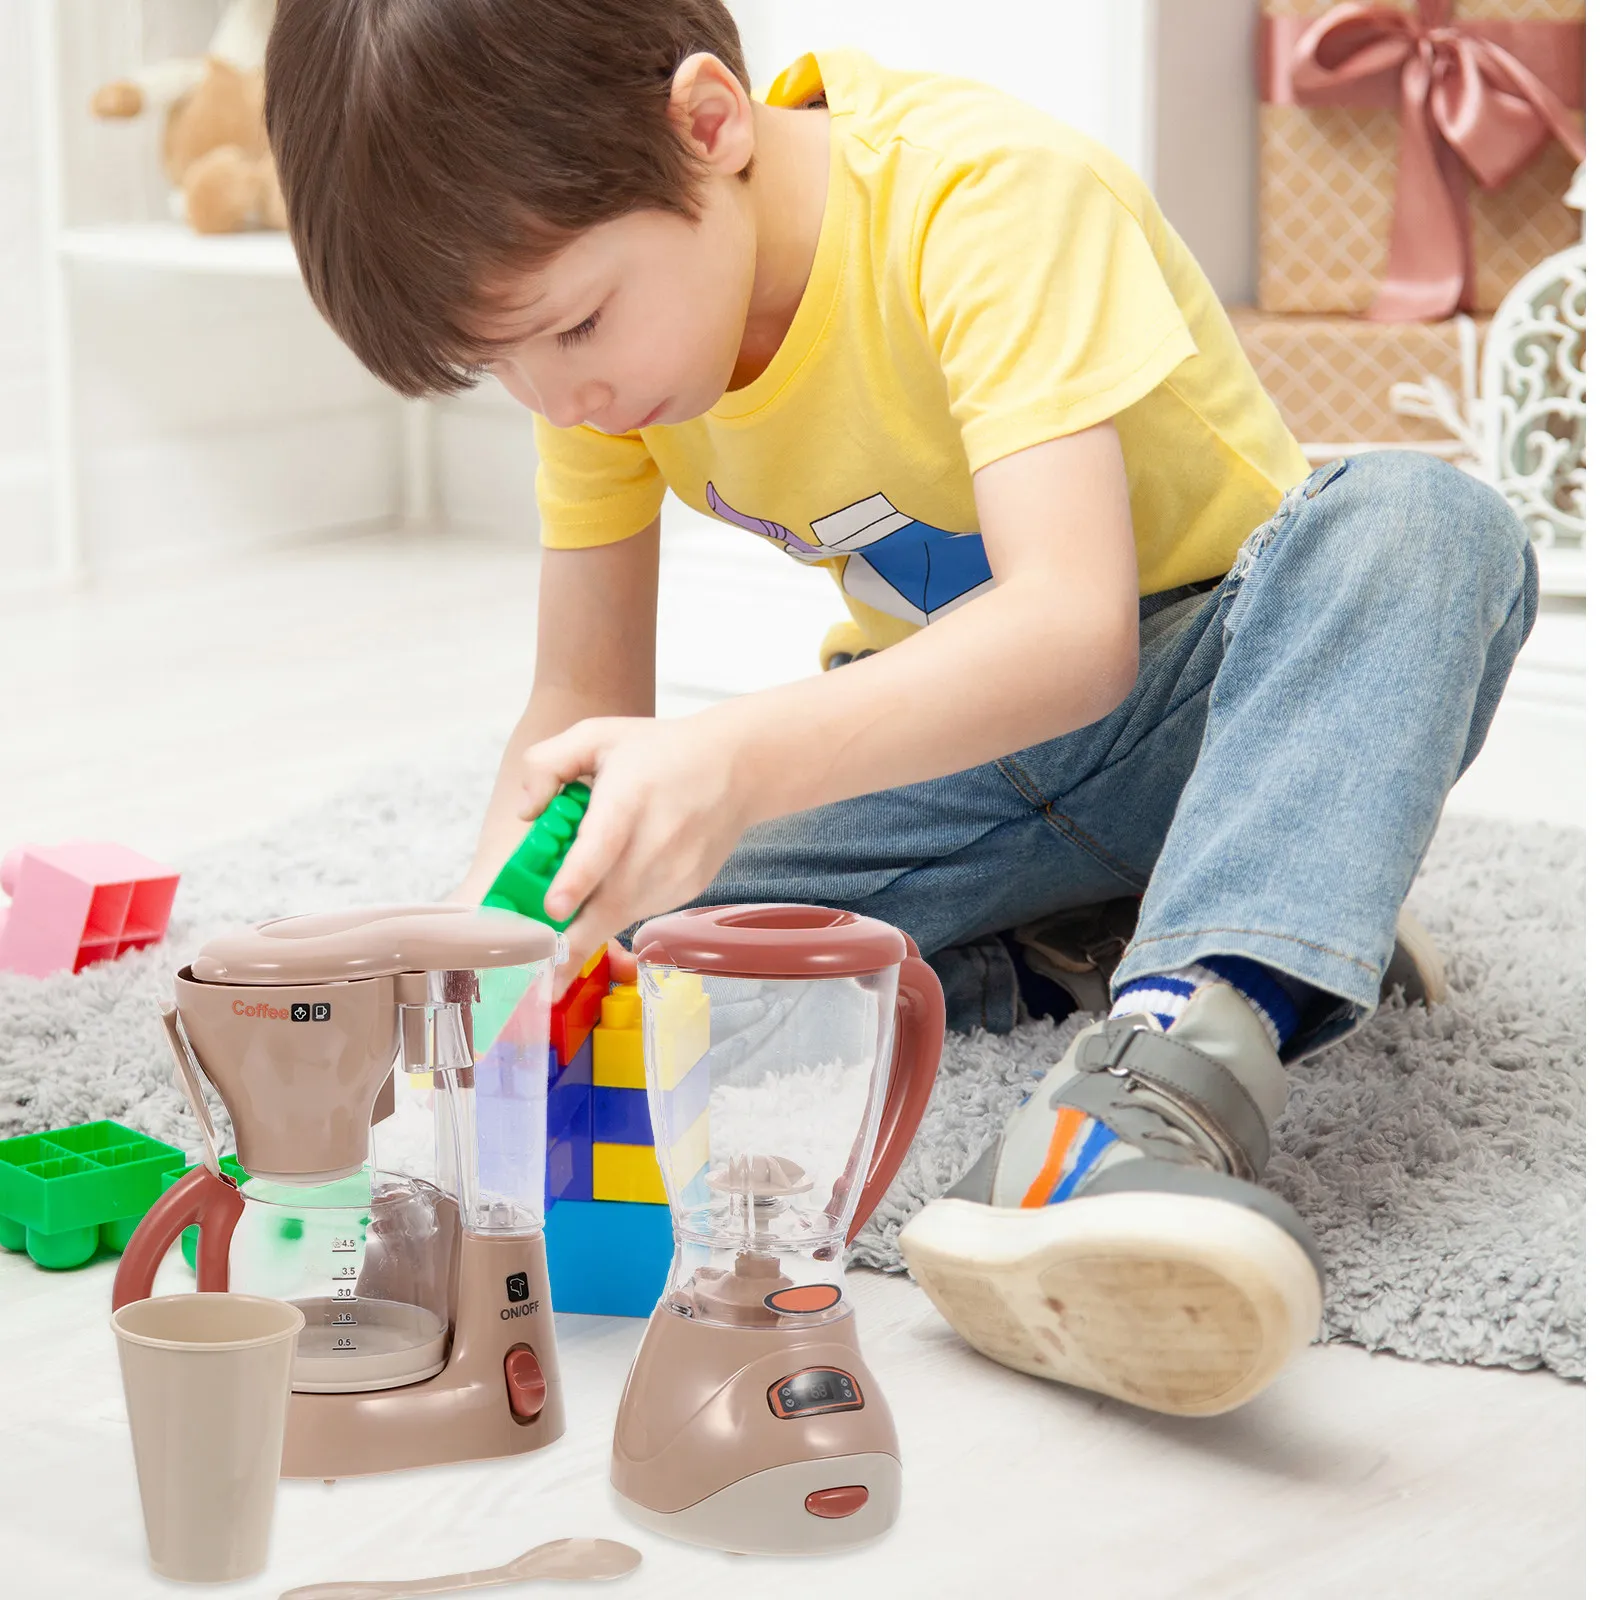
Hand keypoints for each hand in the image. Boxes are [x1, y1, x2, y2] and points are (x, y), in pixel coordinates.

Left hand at [518, 713, 753, 984]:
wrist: (737, 768)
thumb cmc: (660, 752)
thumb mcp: (597, 735)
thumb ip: (546, 764)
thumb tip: (526, 813)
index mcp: (628, 799)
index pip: (602, 845)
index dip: (576, 880)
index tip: (554, 908)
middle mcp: (655, 843)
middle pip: (610, 905)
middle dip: (571, 944)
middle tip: (541, 979)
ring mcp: (675, 873)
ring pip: (620, 916)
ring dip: (588, 926)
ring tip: (562, 916)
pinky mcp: (686, 890)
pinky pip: (638, 911)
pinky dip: (615, 909)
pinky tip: (612, 883)